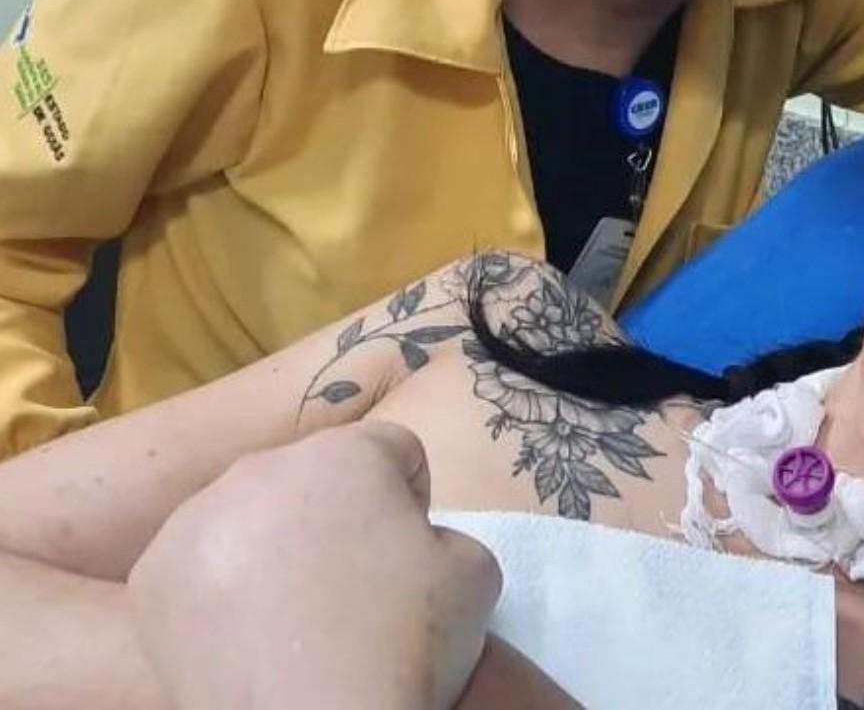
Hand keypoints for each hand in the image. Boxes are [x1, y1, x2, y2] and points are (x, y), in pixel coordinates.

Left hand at [128, 421, 501, 709]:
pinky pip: (199, 565)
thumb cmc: (404, 645)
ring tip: (294, 617)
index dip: (411, 499)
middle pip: (314, 476)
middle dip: (334, 517)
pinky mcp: (154, 577)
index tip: (409, 551)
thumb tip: (411, 544)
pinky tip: (248, 637)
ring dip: (274, 548)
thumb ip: (444, 533)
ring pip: (250, 515)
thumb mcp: (477, 572)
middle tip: (350, 587)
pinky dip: (221, 592)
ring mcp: (197, 521)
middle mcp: (262, 469)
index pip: (393, 450)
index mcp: (346, 454)